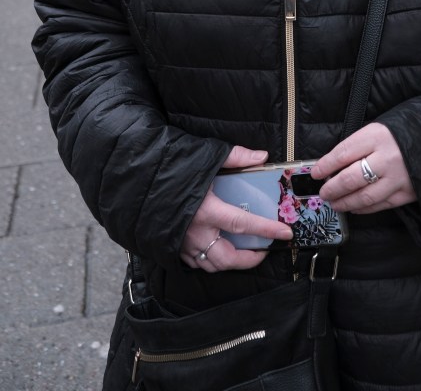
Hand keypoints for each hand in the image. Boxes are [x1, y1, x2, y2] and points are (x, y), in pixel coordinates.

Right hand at [180, 146, 292, 272]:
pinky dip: (209, 260)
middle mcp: (194, 232)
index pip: (244, 224)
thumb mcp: (204, 157)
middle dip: (249, 260)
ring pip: (210, 265)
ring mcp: (181, 243)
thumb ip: (236, 157)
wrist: (135, 178)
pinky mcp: (170, 246)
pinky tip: (216, 248)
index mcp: (206, 210)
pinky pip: (194, 262)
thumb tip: (261, 156)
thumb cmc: (170, 167)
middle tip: (263, 251)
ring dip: (230, 262)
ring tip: (243, 252)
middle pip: (228, 257)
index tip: (285, 233)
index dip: (267, 230)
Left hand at [311, 123, 416, 214]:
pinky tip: (354, 207)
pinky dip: (364, 208)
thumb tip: (333, 165)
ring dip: (345, 203)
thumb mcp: (379, 129)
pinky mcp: (407, 193)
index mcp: (377, 136)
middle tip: (323, 192)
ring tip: (335, 203)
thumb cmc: (404, 133)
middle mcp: (387, 158)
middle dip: (332, 188)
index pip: (343, 153)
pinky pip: (380, 205)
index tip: (315, 172)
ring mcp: (398, 178)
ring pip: (364, 197)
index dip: (326, 165)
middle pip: (350, 178)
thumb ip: (358, 145)